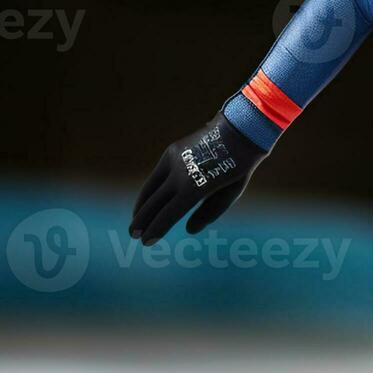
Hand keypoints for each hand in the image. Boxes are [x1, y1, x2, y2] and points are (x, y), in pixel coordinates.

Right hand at [129, 115, 264, 243]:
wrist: (238, 130)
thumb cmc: (239, 166)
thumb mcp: (230, 194)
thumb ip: (209, 213)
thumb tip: (189, 230)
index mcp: (195, 188)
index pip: (169, 214)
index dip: (156, 229)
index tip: (146, 242)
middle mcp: (179, 174)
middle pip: (154, 203)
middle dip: (142, 220)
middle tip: (134, 235)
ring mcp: (173, 160)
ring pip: (150, 188)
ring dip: (141, 206)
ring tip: (136, 221)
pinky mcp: (171, 151)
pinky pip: (156, 175)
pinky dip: (150, 190)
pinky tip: (148, 200)